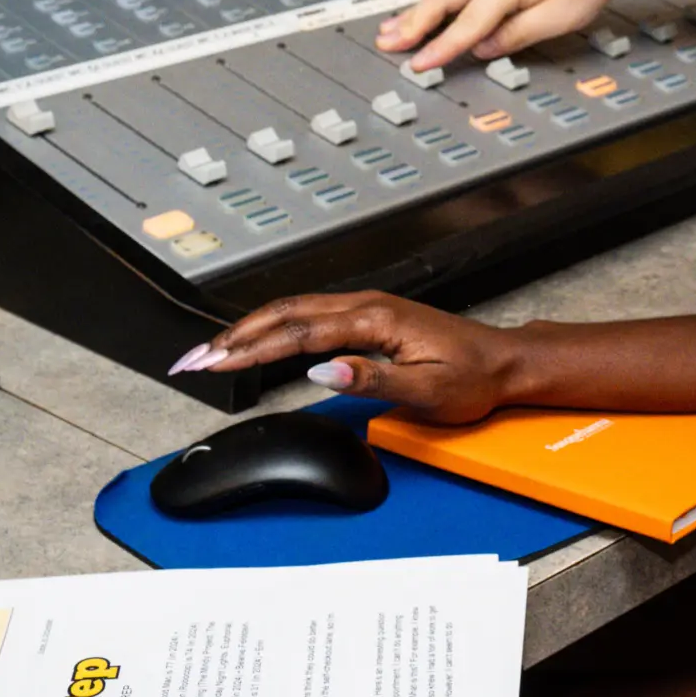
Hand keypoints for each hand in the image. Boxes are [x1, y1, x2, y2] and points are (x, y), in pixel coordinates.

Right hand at [170, 292, 524, 422]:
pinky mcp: (367, 317)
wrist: (504, 362)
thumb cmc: (473, 378)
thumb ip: (373, 380)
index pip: (297, 334)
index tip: (213, 365)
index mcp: (375, 319)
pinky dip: (273, 328)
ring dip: (248, 329)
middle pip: (284, 313)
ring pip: (292, 310)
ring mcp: (365, 308)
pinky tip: (256, 342)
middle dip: (233, 335)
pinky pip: (308, 316)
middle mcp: (366, 305)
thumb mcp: (429, 391)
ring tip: (211, 352)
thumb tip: (322, 371)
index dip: (249, 350)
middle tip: (192, 360)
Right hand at [375, 0, 656, 70]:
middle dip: (411, 22)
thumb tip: (484, 48)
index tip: (418, 64)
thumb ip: (517, 34)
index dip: (440, 47)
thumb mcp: (560, 17)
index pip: (466, 23)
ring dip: (418, 9)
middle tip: (387, 43)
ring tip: (392, 29)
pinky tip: (426, 8)